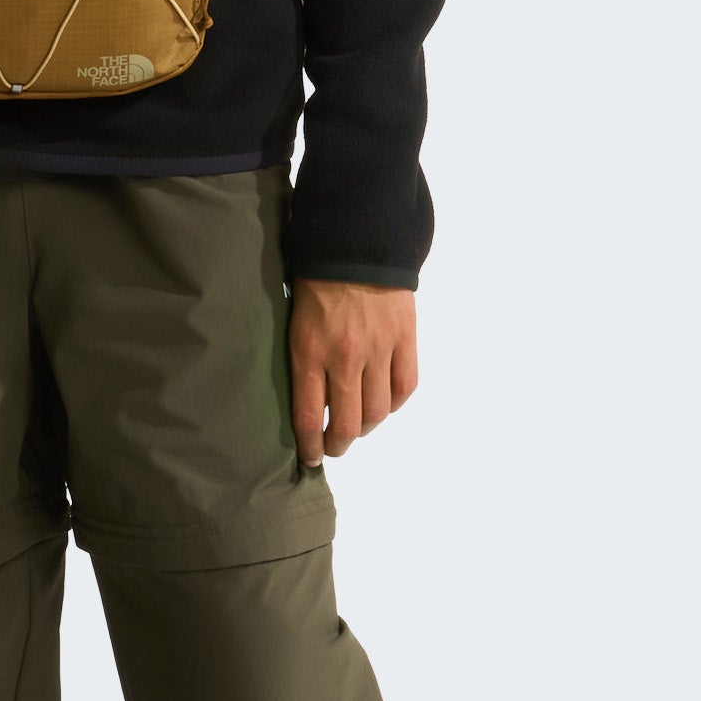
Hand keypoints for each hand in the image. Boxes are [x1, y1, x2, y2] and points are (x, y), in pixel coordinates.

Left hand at [287, 278, 418, 467]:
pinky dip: (394, 404)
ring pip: (377, 411)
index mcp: (309, 351)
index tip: (309, 457)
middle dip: (338, 445)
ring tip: (358, 426)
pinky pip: (404, 387)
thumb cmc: (316, 282)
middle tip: (334, 447)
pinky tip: (384, 403)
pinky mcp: (405, 339)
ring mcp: (379, 349)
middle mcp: (344, 357)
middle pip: (346, 423)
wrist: (357, 243)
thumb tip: (312, 403)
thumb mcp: (295, 322)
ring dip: (366, 427)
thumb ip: (304, 361)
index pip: (308, 416)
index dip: (310, 446)